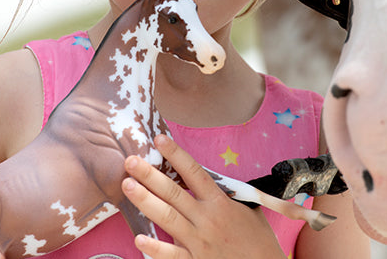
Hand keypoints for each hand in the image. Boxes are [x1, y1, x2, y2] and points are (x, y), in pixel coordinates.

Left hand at [122, 134, 286, 258]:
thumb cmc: (259, 243)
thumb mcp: (249, 211)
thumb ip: (229, 197)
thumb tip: (215, 184)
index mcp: (220, 203)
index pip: (194, 173)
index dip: (176, 155)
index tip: (159, 140)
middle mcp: (207, 219)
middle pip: (174, 192)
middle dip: (150, 175)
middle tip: (130, 160)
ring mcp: (199, 241)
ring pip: (167, 217)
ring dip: (145, 200)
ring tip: (127, 185)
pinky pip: (171, 254)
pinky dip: (155, 247)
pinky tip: (139, 237)